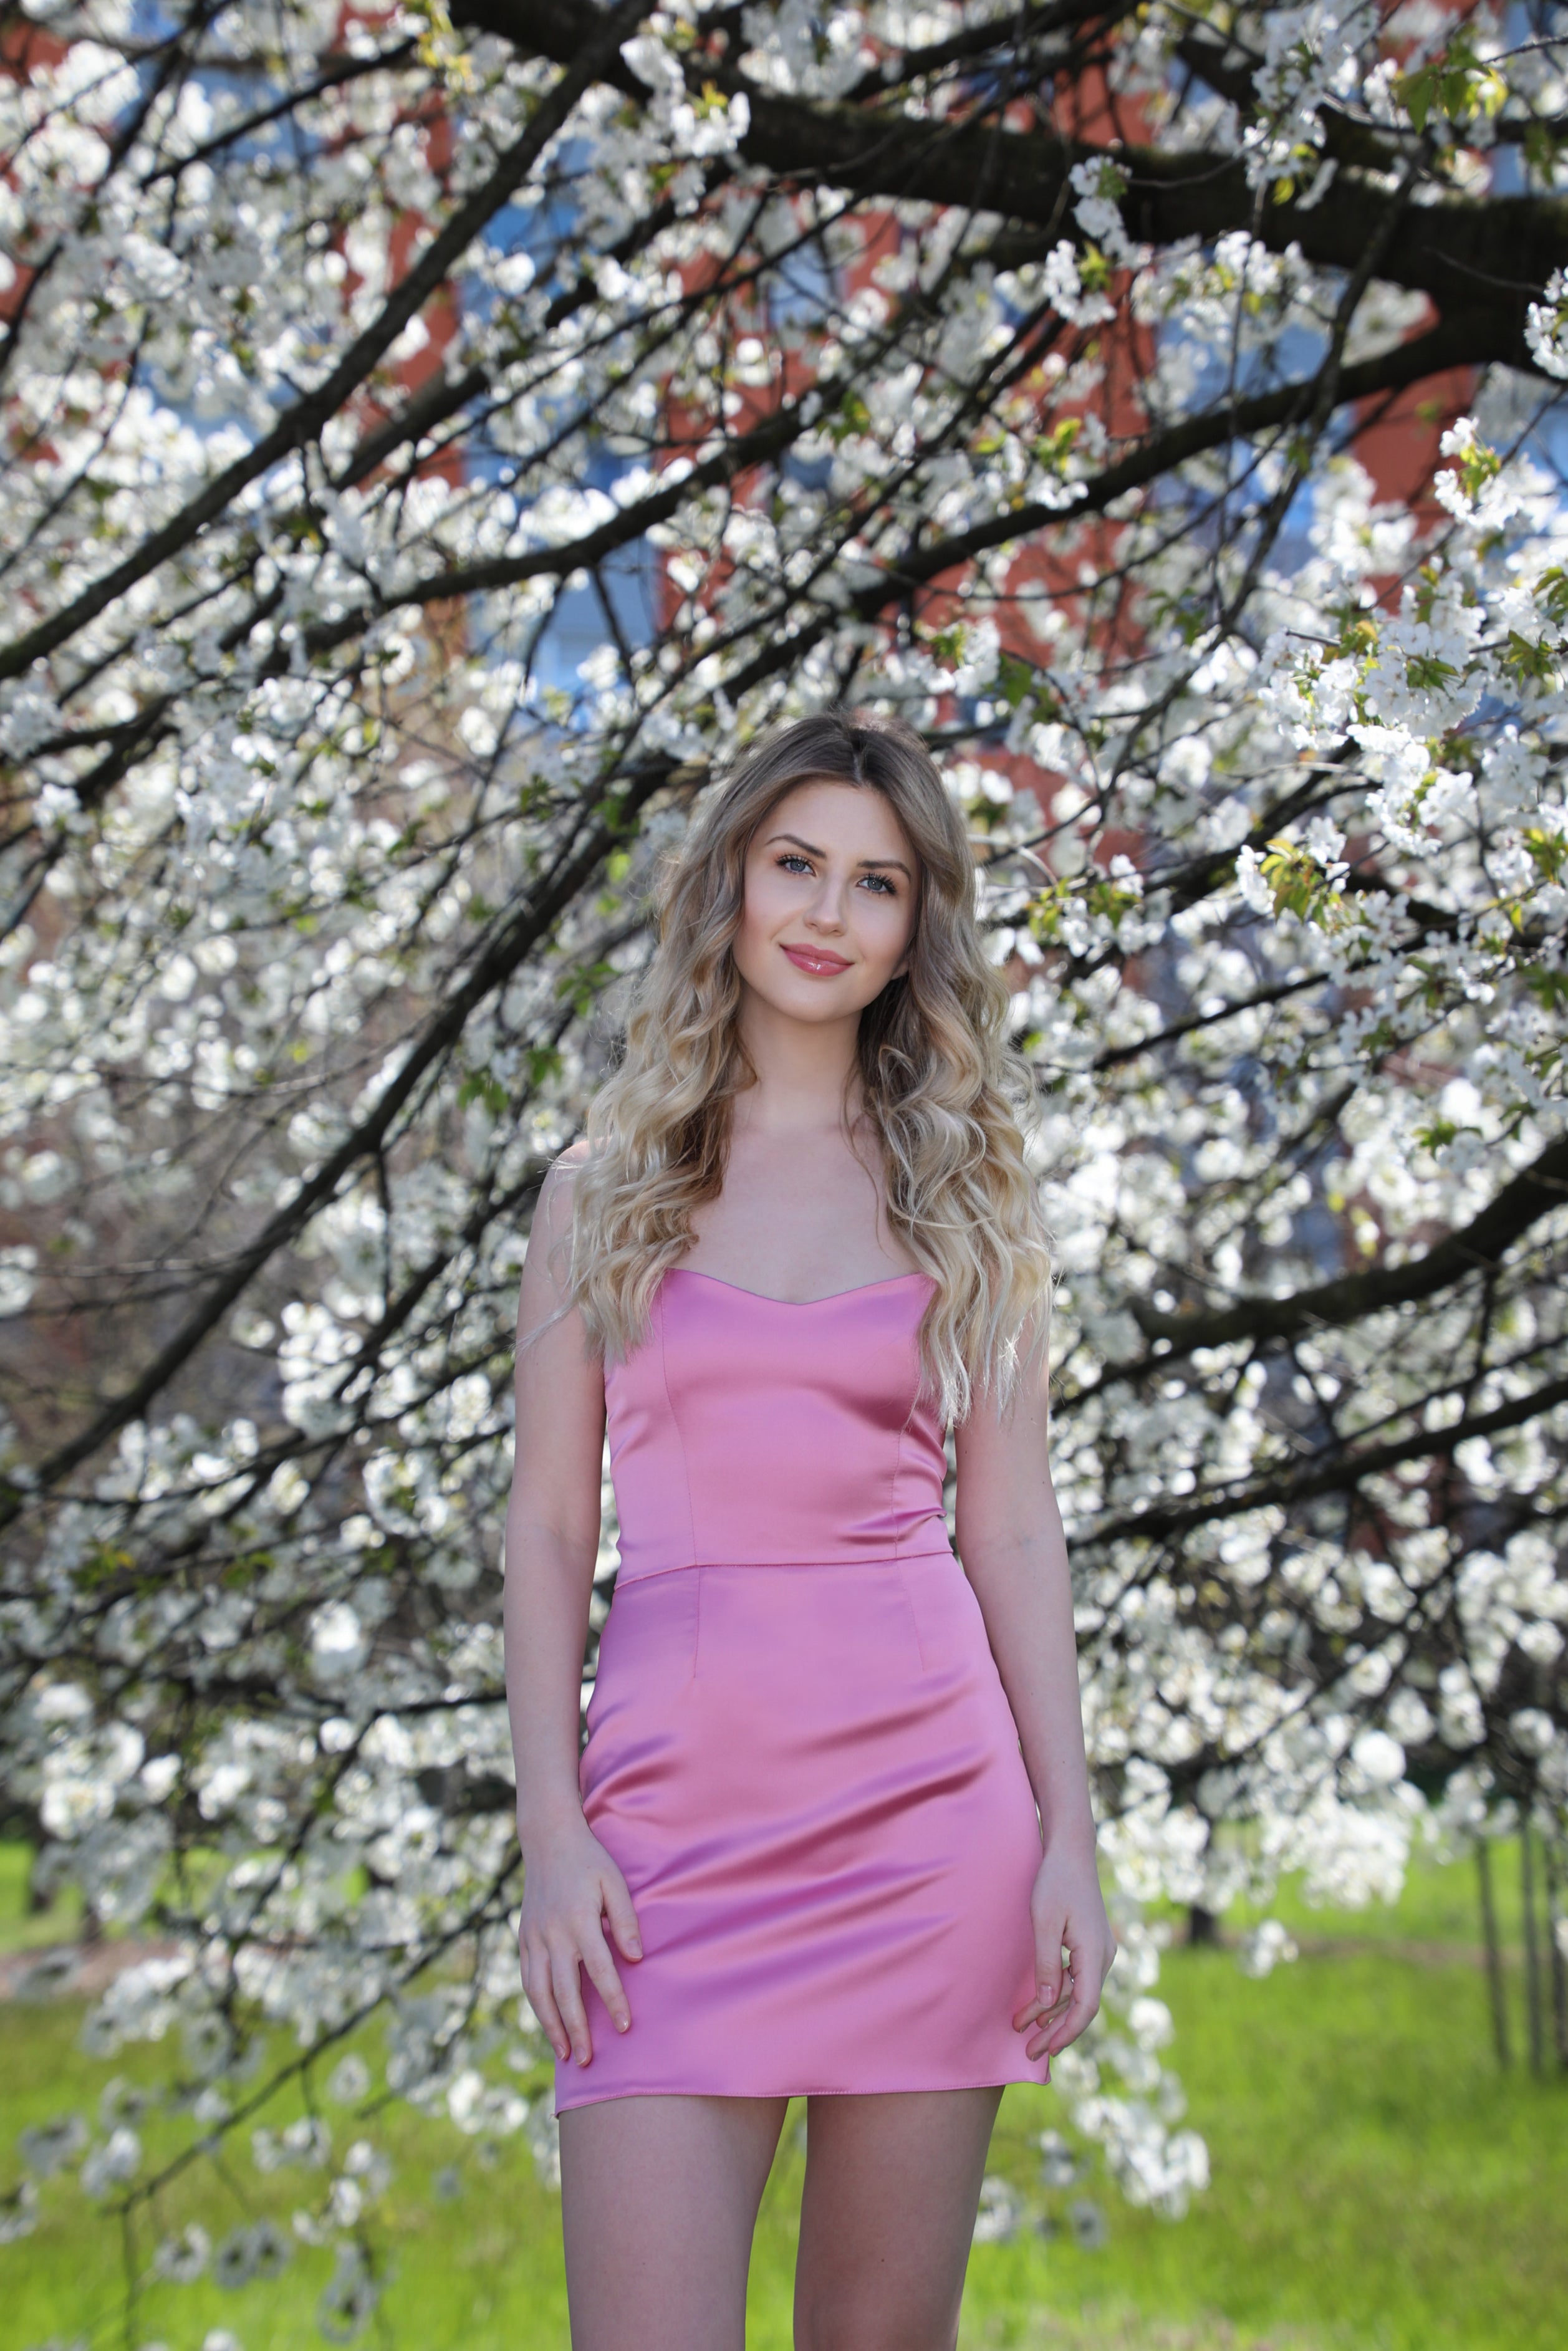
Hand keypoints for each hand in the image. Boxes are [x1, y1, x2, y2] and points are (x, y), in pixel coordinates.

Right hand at [517, 1813, 641, 2068]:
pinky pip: (527, 1980)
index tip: (623, 2027)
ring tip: (566, 2053)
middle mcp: (552, 1934)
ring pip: (538, 1992)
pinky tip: (547, 2023)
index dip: (612, 2001)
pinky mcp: (523, 1938)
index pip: (599, 1970)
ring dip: (551, 2025)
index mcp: (579, 1920)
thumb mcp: (614, 1881)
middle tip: (590, 2060)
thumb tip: (636, 1958)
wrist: (547, 1840)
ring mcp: (533, 1938)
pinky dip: (536, 2005)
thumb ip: (626, 1919)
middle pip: (564, 1991)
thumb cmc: (589, 1861)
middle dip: (577, 2028)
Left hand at [1013, 1839, 1116, 2067]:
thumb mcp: (1045, 1923)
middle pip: (1082, 2005)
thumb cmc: (1055, 1882)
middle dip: (1056, 2031)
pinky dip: (1056, 1993)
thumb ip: (1048, 1964)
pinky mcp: (1090, 1945)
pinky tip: (1037, 2006)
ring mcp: (1099, 1951)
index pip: (1086, 2006)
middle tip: (1029, 2052)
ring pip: (1077, 1993)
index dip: (1067, 2032)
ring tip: (1022, 2030)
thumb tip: (1049, 2004)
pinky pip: (1075, 1978)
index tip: (1046, 2050)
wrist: (1070, 1851)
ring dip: (1052, 2013)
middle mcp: (1103, 1956)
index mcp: (1095, 1952)